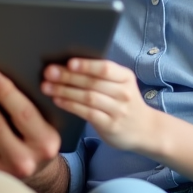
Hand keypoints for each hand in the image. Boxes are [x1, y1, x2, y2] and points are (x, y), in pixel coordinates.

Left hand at [42, 58, 158, 152]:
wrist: (145, 129)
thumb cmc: (125, 102)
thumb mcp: (121, 84)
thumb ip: (102, 76)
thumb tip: (68, 64)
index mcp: (126, 77)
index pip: (106, 68)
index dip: (87, 65)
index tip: (69, 63)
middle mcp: (124, 93)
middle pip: (93, 82)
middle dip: (68, 77)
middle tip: (49, 72)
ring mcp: (118, 110)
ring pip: (88, 98)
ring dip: (65, 91)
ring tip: (47, 86)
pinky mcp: (110, 125)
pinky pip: (87, 113)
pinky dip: (71, 106)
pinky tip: (58, 100)